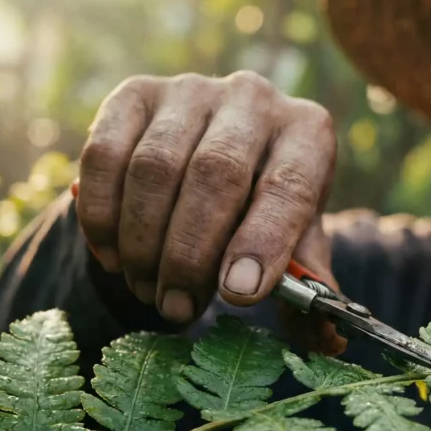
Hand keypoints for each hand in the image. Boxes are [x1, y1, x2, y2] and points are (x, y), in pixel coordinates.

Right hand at [74, 71, 344, 352]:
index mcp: (307, 133)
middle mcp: (254, 98)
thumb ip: (309, 288)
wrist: (210, 163)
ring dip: (144, 242)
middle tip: (178, 307)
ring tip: (148, 290)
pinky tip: (113, 257)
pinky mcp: (133, 94)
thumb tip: (328, 341)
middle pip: (216, 173)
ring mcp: (190, 90)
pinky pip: (104, 154)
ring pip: (155, 167)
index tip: (238, 294)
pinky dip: (102, 215)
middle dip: (191, 253)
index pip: (289, 186)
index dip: (263, 242)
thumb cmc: (264, 212)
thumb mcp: (295, 244)